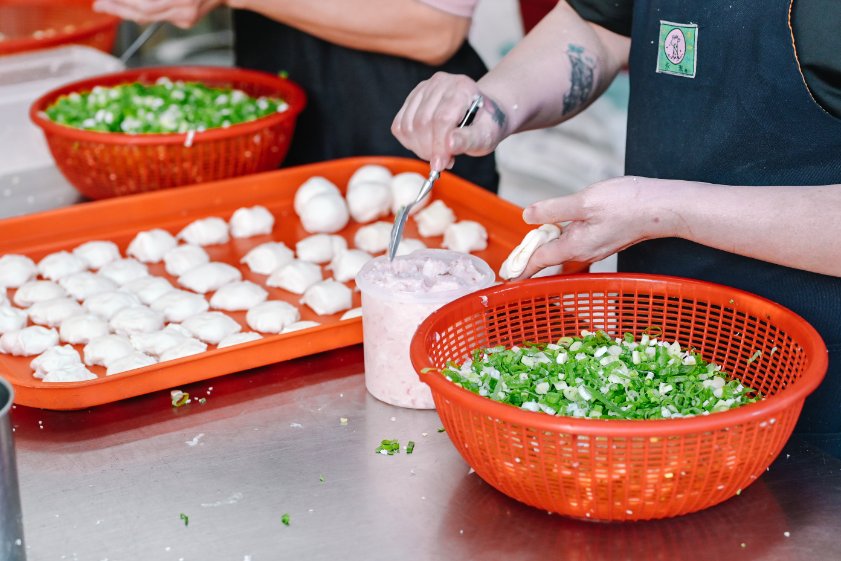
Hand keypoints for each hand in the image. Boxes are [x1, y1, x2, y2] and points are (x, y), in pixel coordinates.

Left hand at [93, 0, 223, 27]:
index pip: (146, 4)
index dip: (123, 2)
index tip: (105, 1)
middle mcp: (185, 10)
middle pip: (144, 14)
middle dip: (119, 9)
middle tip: (100, 5)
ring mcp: (186, 18)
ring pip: (149, 18)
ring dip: (126, 12)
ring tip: (108, 6)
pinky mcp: (187, 21)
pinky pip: (158, 18)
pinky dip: (141, 12)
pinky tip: (128, 8)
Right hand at [391, 72, 509, 171]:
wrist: (481, 114)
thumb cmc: (485, 125)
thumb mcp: (487, 136)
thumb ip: (470, 140)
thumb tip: (449, 145)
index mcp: (462, 87)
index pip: (442, 119)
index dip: (438, 146)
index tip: (440, 165)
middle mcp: (440, 82)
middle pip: (422, 123)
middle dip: (430, 149)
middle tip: (443, 161)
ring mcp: (423, 89)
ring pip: (408, 126)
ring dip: (419, 148)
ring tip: (437, 153)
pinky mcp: (411, 99)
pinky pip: (399, 126)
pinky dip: (410, 142)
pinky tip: (427, 144)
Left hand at [516, 176, 681, 278]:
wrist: (663, 207)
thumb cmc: (626, 203)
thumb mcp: (583, 201)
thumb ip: (553, 210)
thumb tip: (527, 216)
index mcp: (575, 246)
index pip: (540, 260)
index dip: (521, 267)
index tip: (507, 277)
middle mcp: (585, 252)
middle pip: (551, 257)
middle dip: (533, 259)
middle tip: (515, 262)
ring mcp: (597, 248)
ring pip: (565, 250)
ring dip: (550, 248)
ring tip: (535, 243)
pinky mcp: (606, 240)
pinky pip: (578, 244)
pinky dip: (566, 239)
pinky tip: (565, 228)